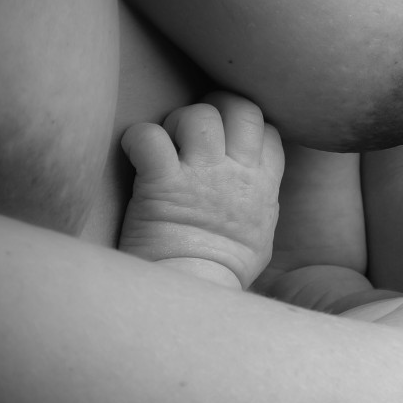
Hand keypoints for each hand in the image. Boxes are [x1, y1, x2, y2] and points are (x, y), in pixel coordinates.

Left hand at [119, 92, 283, 289]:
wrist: (193, 294)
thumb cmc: (223, 273)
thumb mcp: (260, 236)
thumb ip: (259, 202)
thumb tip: (253, 190)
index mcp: (263, 186)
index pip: (267, 129)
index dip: (245, 124)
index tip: (228, 137)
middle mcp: (237, 173)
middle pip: (239, 109)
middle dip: (215, 108)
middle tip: (194, 129)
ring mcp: (201, 176)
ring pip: (197, 116)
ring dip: (177, 122)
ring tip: (166, 145)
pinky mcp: (162, 183)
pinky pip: (149, 137)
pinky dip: (137, 138)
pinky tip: (135, 152)